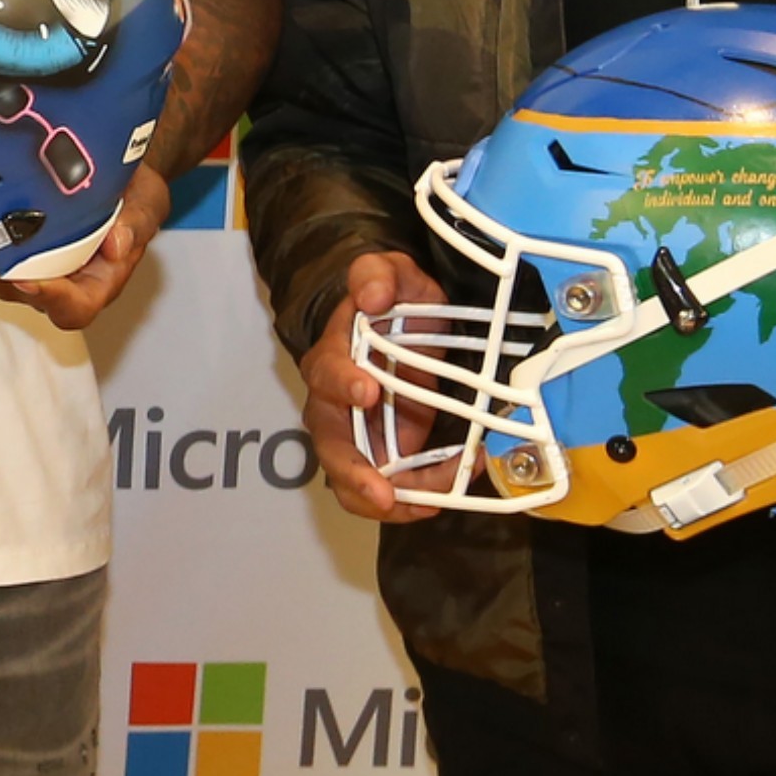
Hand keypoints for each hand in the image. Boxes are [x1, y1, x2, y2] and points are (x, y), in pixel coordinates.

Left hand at [0, 164, 170, 331]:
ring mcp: (23, 262)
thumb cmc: (132, 195)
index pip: (72, 308)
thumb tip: (116, 246)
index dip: (50, 299)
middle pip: (19, 292)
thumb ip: (137, 223)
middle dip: (1, 266)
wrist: (110, 166)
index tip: (28, 279)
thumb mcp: (147, 202)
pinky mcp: (0, 239)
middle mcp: (55, 279)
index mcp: (95, 281)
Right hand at [297, 250, 447, 525]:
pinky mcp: (383, 454)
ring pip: (352, 479)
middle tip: (382, 492)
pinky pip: (388, 487)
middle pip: (330, 444)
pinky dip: (416, 496)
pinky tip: (448, 489)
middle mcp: (335, 402)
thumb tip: (372, 295)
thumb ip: (378, 273)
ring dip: (386, 500)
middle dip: (354, 472)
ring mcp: (357, 434)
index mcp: (335, 355)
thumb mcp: (392, 272)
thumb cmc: (395, 299)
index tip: (368, 391)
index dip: (343, 384)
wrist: (406, 324)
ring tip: (429, 503)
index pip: (327, 371)